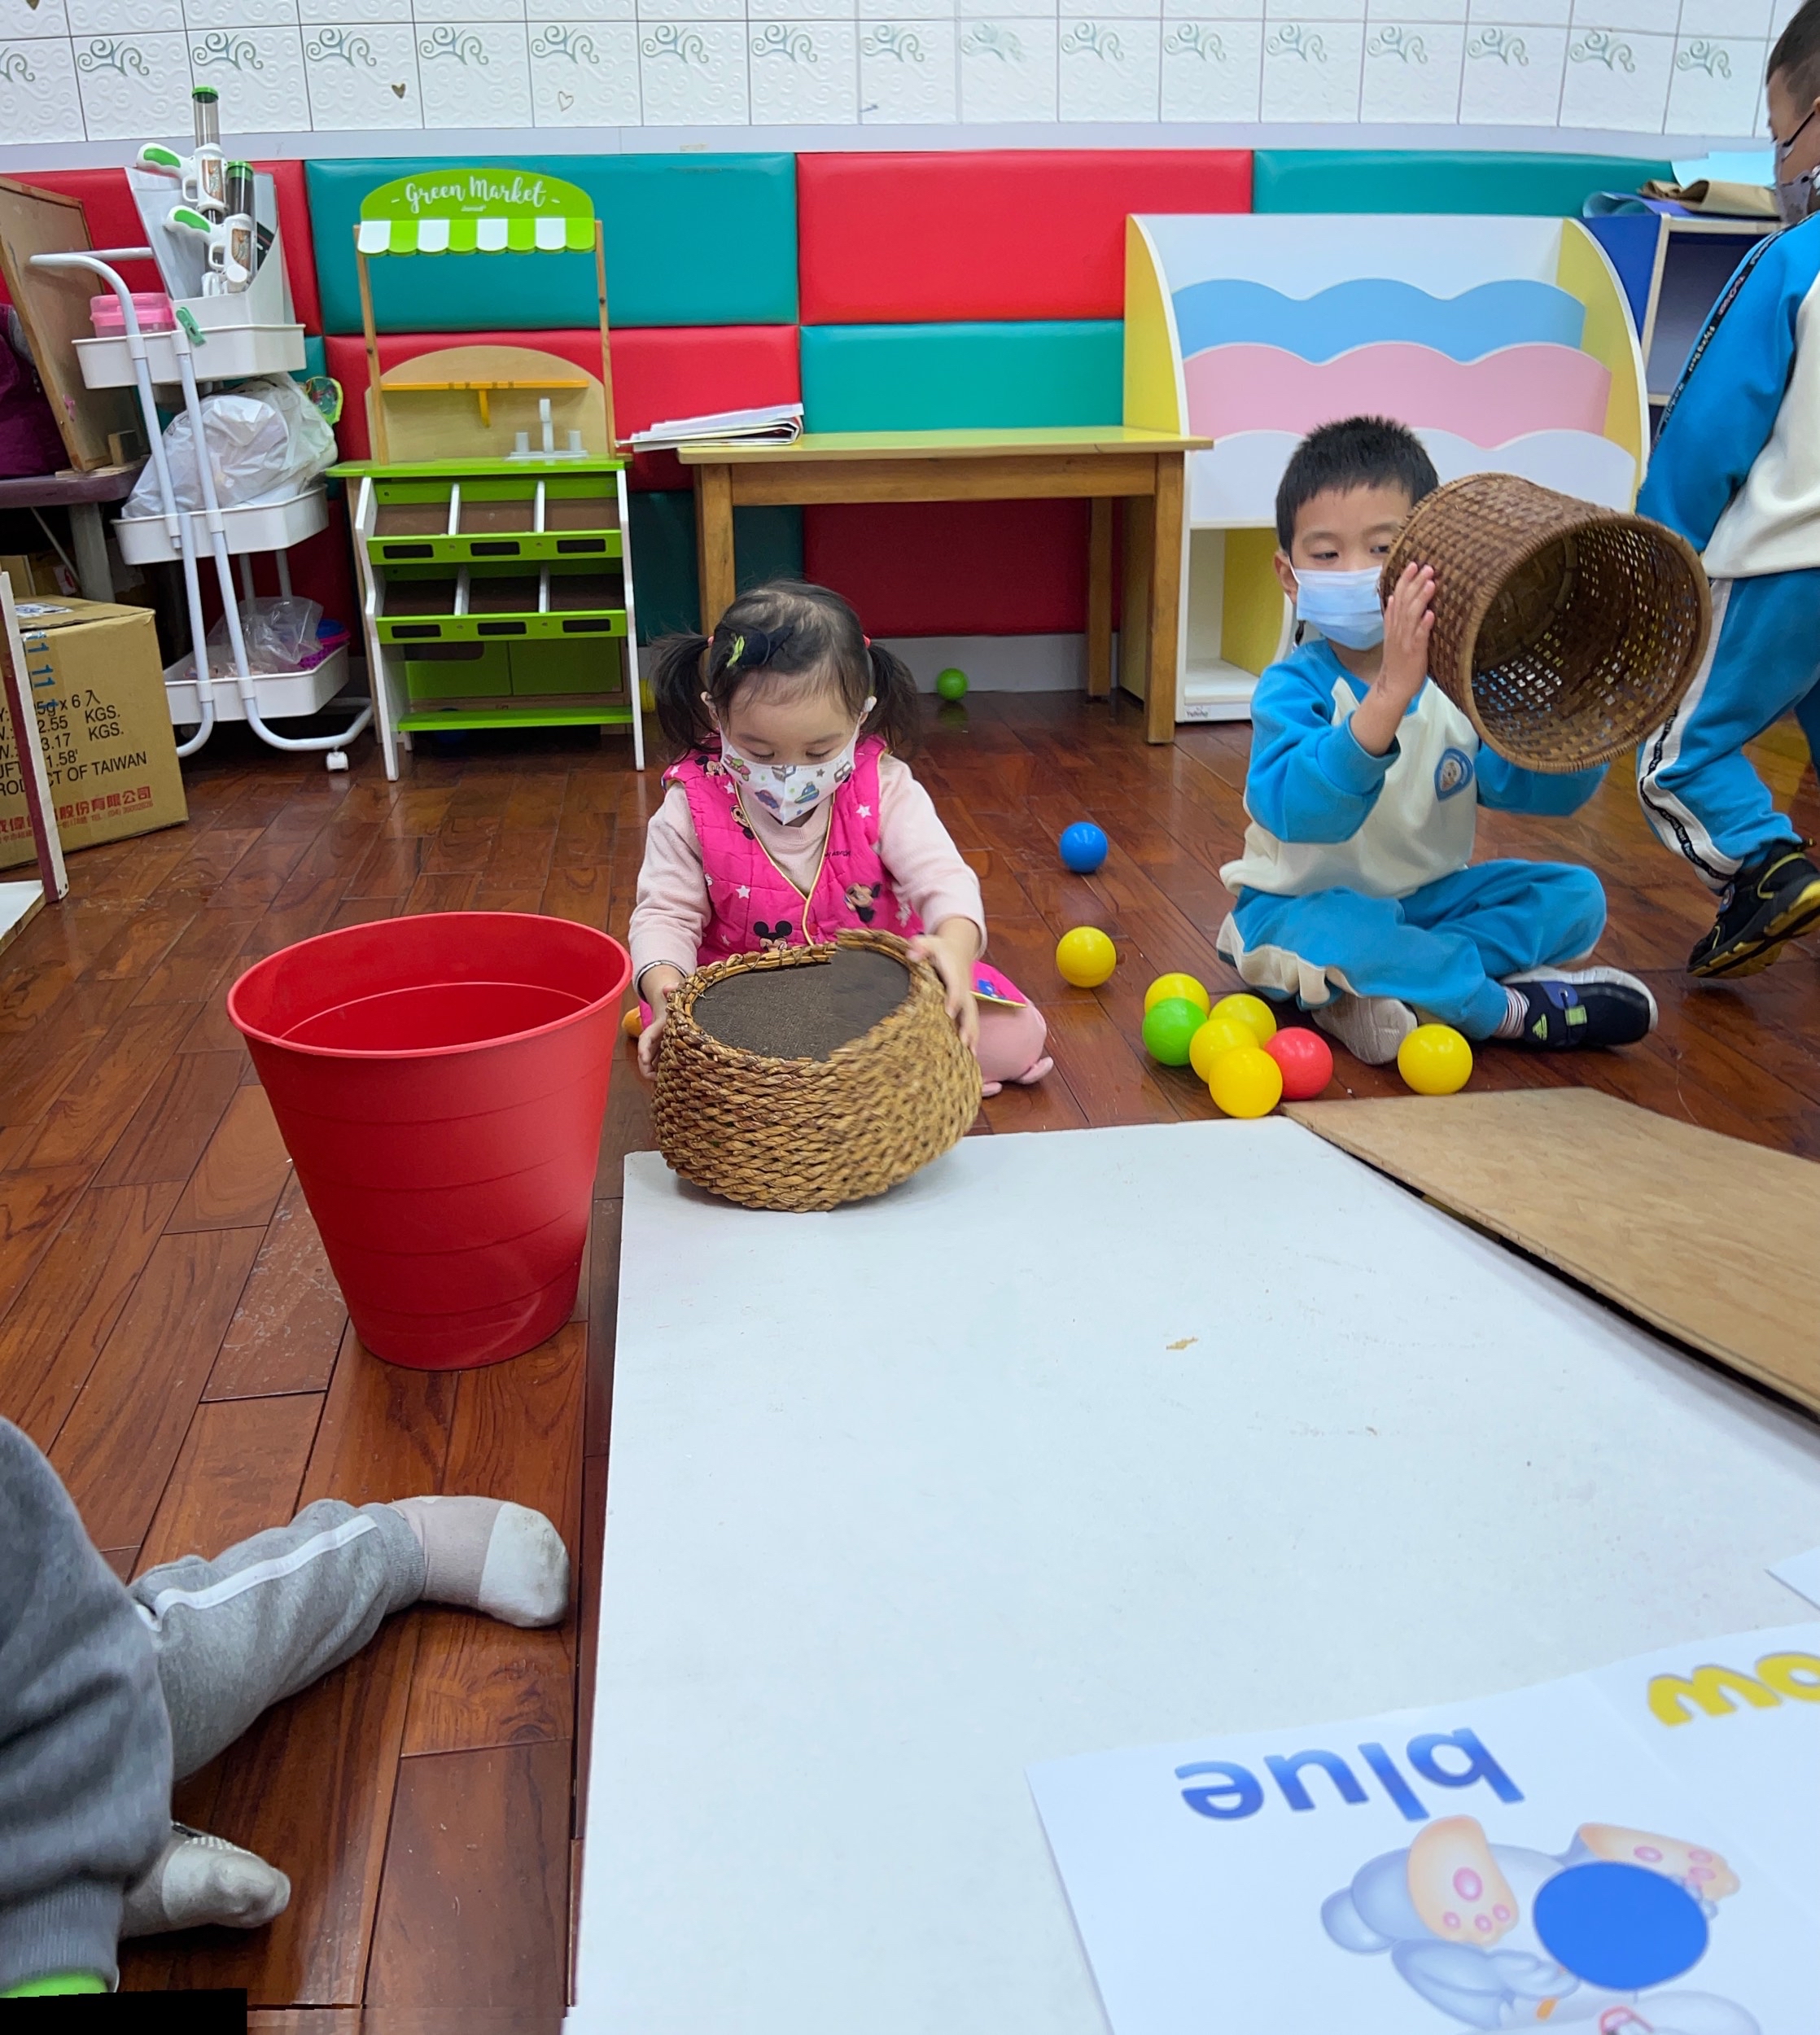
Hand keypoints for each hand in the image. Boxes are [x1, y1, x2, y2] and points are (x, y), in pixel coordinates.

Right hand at [635, 966, 683, 1077]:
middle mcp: (659, 1035)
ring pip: (655, 1059)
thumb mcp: (678, 991)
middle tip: (652, 1078)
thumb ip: (673, 988)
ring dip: (655, 1071)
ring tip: (660, 1083)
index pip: (647, 1037)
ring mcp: (663, 1043)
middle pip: (647, 1053)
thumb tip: (667, 988)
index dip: (644, 1048)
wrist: (676, 1000)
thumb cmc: (677, 997)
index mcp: (661, 1024)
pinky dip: (665, 1070)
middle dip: (646, 1066)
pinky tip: (671, 1080)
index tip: (643, 1058)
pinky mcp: (670, 1048)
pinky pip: (665, 1061)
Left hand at [909, 919, 980, 1054]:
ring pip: (973, 1019)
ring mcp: (967, 1000)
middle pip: (969, 1008)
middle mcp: (964, 989)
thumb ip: (921, 946)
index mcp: (954, 974)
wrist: (958, 950)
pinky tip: (969, 1056)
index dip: (954, 999)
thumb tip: (912, 954)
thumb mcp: (930, 942)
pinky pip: (971, 1023)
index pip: (955, 987)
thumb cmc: (939, 949)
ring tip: (971, 1055)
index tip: (949, 1012)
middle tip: (965, 1042)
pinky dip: (972, 1039)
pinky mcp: (966, 1007)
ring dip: (973, 1036)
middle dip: (967, 1025)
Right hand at [1350, 562, 1434, 757]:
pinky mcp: (1414, 652)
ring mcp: (1405, 640)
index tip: (1413, 564)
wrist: (1393, 687)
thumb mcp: (1394, 636)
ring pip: (1412, 615)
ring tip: (1431, 583)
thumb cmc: (1399, 663)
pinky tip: (1431, 614)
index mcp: (1394, 625)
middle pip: (1405, 602)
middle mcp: (1398, 630)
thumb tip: (1394, 597)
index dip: (1404, 580)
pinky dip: (1424, 625)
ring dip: (1421, 598)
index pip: (1397, 597)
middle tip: (1427, 567)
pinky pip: (1419, 636)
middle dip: (1415, 583)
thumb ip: (1394, 618)